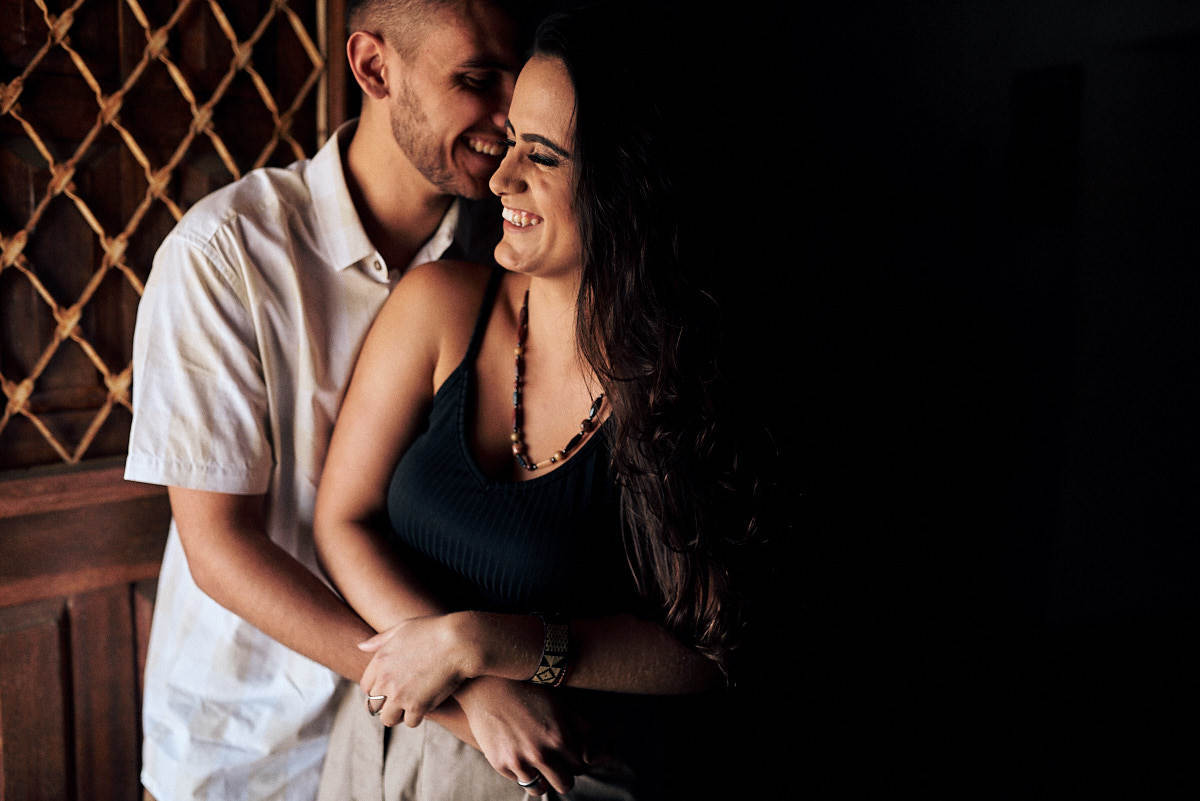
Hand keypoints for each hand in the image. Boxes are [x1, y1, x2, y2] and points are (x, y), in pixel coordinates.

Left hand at [358, 613, 477, 727]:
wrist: (459, 641)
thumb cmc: (434, 630)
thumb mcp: (403, 628)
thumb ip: (380, 640)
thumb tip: (361, 645)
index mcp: (379, 661)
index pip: (366, 686)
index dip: (377, 689)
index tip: (389, 689)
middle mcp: (385, 680)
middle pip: (374, 705)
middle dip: (386, 704)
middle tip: (401, 701)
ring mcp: (400, 695)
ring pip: (388, 718)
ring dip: (399, 715)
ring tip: (411, 707)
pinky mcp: (418, 706)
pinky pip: (410, 722)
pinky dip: (418, 717)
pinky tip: (427, 706)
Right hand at [456, 676, 586, 795]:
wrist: (488, 688)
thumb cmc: (529, 692)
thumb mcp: (560, 705)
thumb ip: (582, 729)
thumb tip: (598, 756)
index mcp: (559, 738)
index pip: (580, 766)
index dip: (577, 760)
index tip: (570, 754)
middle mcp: (540, 753)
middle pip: (565, 784)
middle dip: (564, 774)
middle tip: (558, 763)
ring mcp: (519, 761)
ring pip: (541, 788)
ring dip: (544, 777)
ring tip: (539, 761)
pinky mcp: (500, 764)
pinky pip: (520, 780)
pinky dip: (523, 772)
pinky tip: (520, 753)